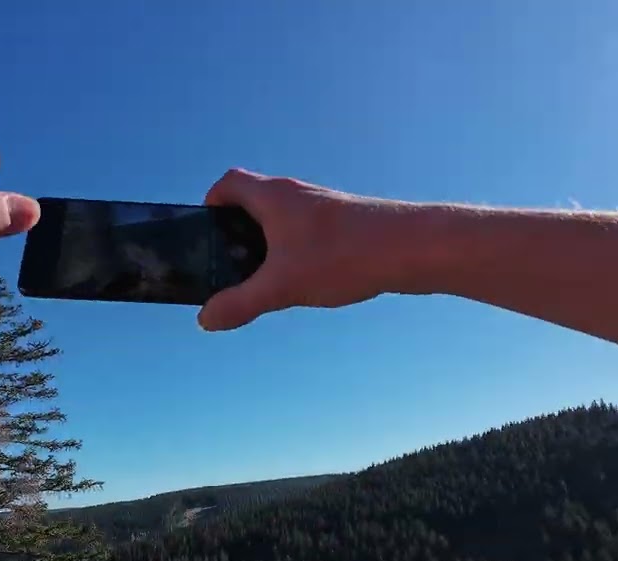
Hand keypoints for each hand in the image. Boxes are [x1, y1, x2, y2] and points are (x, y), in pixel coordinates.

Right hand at [198, 169, 429, 330]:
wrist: (412, 248)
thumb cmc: (345, 256)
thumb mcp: (282, 286)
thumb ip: (240, 303)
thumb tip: (205, 320)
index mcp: (273, 196)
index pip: (229, 182)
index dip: (211, 203)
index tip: (208, 232)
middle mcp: (297, 194)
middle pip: (253, 201)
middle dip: (237, 232)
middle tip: (233, 265)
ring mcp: (323, 207)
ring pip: (283, 219)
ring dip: (268, 244)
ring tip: (269, 279)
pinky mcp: (345, 222)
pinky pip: (307, 232)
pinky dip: (295, 251)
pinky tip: (307, 281)